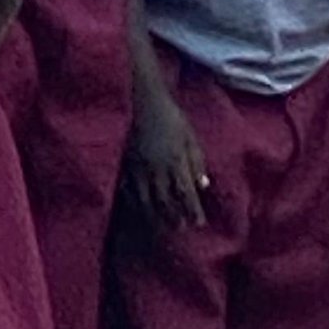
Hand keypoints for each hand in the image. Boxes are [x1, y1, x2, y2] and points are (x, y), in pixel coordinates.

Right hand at [128, 88, 211, 230]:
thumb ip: (197, 161)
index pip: (186, 194)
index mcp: (175, 161)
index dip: (192, 211)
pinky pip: (127, 188)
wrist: (141, 99)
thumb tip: (204, 186)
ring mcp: (137, 167)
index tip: (198, 224)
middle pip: (165, 201)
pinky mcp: (124, 162)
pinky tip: (138, 206)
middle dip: (174, 217)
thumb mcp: (190, 135)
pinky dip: (133, 200)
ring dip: (154, 215)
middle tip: (180, 229)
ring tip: (160, 225)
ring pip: (145, 199)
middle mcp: (156, 169)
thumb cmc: (169, 115)